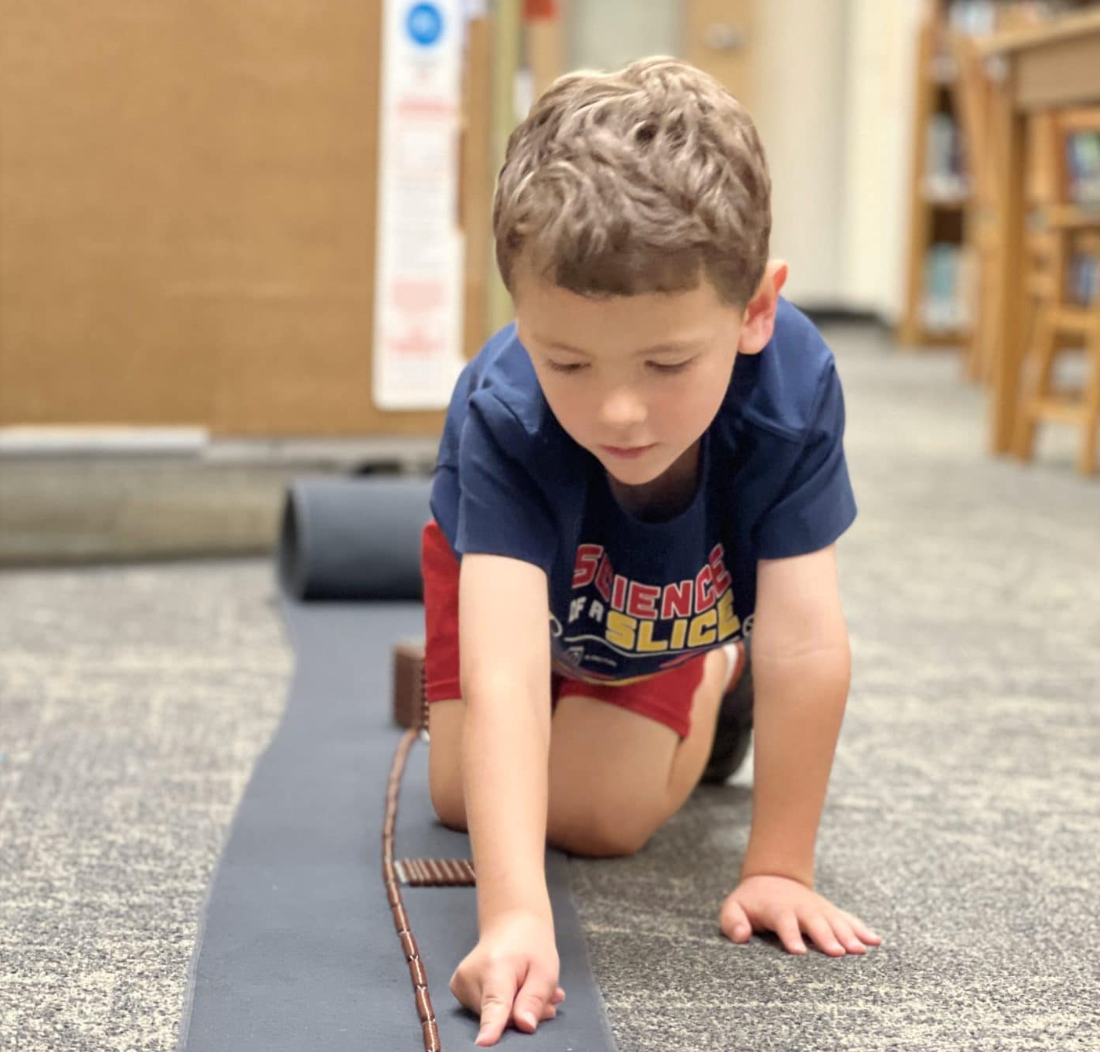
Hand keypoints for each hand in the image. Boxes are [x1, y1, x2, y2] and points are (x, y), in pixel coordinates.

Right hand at [449, 908, 565, 1046]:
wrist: (510, 925)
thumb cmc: (531, 946)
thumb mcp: (545, 970)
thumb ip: (535, 1000)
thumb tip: (525, 1026)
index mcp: (495, 968)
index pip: (494, 1004)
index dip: (491, 1026)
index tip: (484, 1043)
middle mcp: (470, 976)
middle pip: (499, 1017)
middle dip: (523, 1015)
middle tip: (547, 998)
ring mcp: (460, 983)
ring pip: (492, 1017)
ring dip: (515, 1012)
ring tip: (531, 990)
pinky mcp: (457, 989)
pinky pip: (484, 1011)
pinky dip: (503, 1008)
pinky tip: (515, 992)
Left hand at [719, 874, 882, 956]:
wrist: (773, 878)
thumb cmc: (752, 901)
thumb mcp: (734, 907)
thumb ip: (732, 921)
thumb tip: (740, 936)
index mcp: (778, 908)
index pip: (784, 922)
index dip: (790, 936)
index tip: (798, 951)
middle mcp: (801, 908)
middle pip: (815, 922)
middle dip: (826, 936)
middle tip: (837, 953)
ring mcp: (818, 909)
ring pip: (835, 921)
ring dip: (848, 934)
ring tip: (860, 950)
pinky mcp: (830, 912)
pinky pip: (848, 919)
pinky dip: (861, 929)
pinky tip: (875, 941)